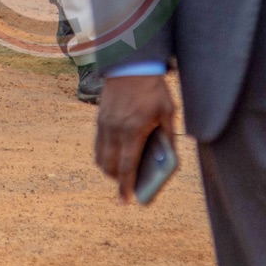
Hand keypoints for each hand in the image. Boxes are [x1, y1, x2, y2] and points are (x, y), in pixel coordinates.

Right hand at [94, 73, 177, 201]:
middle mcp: (115, 130)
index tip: (126, 201)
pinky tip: (114, 155)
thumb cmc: (153, 89)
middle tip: (128, 186)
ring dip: (109, 169)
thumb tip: (168, 160)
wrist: (130, 64)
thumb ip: (168, 137)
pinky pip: (97, 145)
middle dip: (118, 181)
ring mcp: (104, 125)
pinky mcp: (99, 119)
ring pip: (100, 158)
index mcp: (134, 130)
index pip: (128, 166)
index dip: (126, 187)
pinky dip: (103, 156)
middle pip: (111, 167)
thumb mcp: (167, 112)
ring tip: (121, 172)